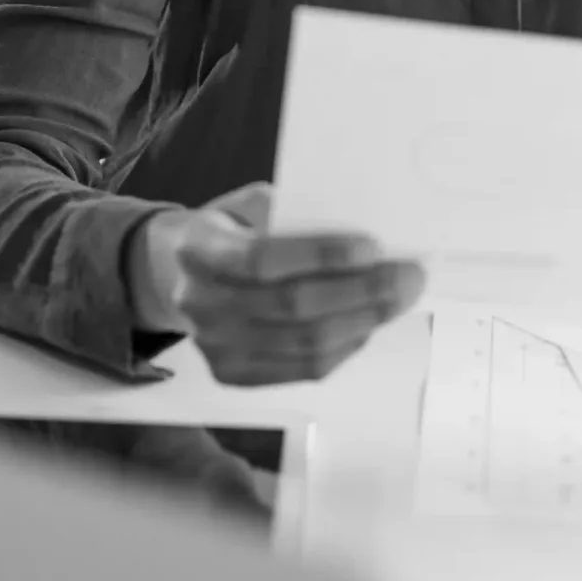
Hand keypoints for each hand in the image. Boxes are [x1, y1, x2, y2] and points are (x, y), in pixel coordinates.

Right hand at [128, 182, 426, 385]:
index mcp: (197, 251)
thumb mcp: (245, 205)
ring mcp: (215, 347)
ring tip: (401, 299)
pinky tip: (369, 323)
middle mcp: (201, 304)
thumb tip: (357, 225)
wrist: (172, 276)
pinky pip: (304, 369)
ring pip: (305, 345)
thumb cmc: (226, 232)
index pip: (263, 260)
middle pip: (293, 308)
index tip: (373, 245)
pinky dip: (346, 346)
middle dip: (363, 292)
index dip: (321, 255)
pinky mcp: (233, 375)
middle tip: (409, 275)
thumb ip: (289, 212)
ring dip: (365, 321)